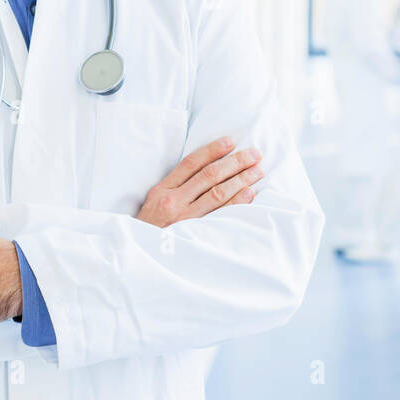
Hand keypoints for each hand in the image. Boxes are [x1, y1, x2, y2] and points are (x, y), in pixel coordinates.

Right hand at [136, 136, 263, 227]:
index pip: (191, 163)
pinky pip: (220, 215)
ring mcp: (185, 219)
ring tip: (258, 171)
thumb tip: (206, 169)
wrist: (142, 258)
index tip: (231, 141)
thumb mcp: (152, 203)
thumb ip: (174, 187)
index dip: (212, 150)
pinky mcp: (195, 234)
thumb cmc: (149, 229)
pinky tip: (249, 193)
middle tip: (254, 154)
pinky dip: (236, 202)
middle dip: (235, 162)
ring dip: (241, 179)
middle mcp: (173, 202)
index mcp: (162, 190)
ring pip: (217, 193)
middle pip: (209, 175)